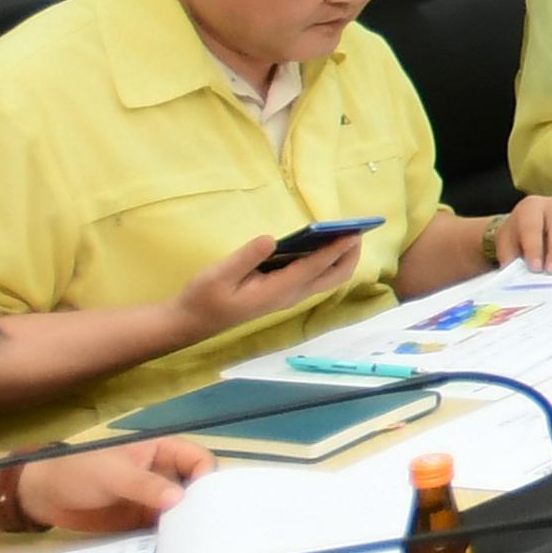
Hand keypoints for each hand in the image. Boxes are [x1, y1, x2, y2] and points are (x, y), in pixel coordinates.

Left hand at [13, 433, 208, 534]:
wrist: (41, 496)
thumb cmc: (77, 471)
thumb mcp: (111, 474)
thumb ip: (144, 485)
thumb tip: (180, 499)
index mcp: (161, 451)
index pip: (199, 460)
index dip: (207, 478)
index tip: (209, 503)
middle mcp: (163, 475)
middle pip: (197, 489)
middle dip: (204, 507)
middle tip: (211, 532)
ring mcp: (154, 501)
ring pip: (183, 513)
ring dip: (189, 527)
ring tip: (199, 548)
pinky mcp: (142, 523)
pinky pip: (165, 531)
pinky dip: (172, 541)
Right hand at [172, 225, 355, 337]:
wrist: (193, 322)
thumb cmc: (204, 298)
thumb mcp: (219, 275)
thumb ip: (246, 258)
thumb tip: (271, 240)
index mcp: (277, 291)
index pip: (314, 267)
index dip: (335, 249)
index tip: (353, 232)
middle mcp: (289, 296)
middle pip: (332, 278)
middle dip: (348, 256)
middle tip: (359, 230)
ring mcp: (287, 297)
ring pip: (325, 279)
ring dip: (340, 259)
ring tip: (348, 234)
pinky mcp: (281, 293)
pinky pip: (313, 278)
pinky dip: (325, 262)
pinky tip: (322, 244)